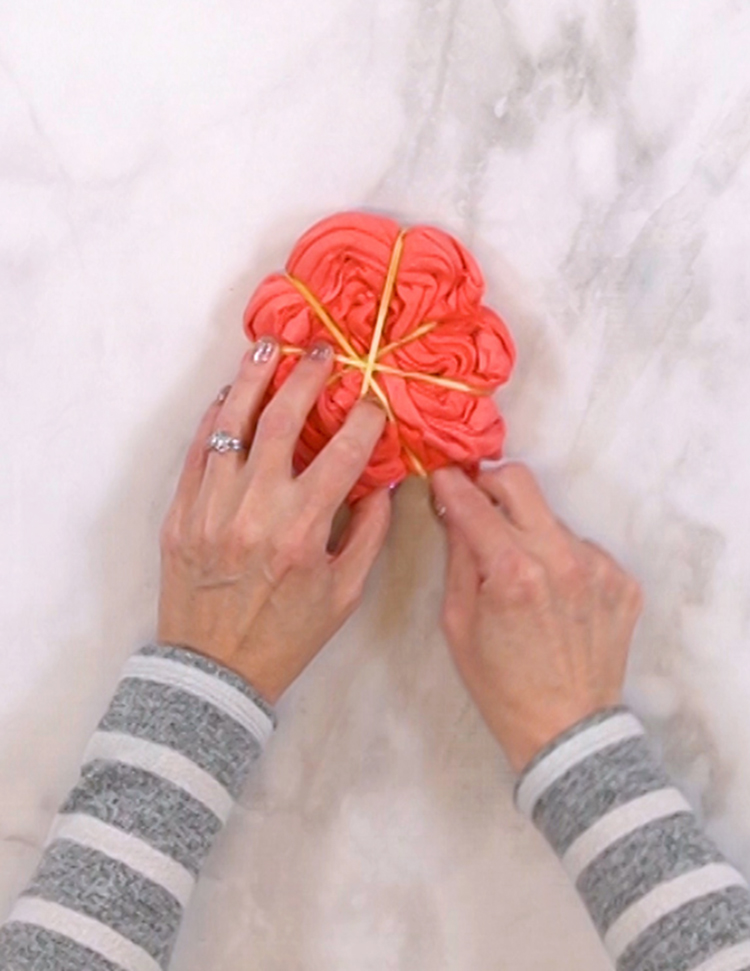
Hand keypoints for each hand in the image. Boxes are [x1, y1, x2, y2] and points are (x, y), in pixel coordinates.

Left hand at [157, 339, 390, 702]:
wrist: (214, 670)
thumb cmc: (286, 635)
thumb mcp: (344, 594)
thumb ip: (368, 534)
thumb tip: (383, 483)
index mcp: (302, 532)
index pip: (342, 455)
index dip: (364, 420)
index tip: (374, 401)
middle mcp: (254, 512)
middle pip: (281, 423)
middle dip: (306, 378)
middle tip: (323, 352)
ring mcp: (211, 509)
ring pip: (231, 425)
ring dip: (253, 379)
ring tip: (269, 346)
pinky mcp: (180, 515)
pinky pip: (197, 453)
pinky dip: (214, 418)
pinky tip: (228, 394)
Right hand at [431, 464, 642, 772]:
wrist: (566, 729)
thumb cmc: (502, 684)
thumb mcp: (458, 622)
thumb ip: (458, 558)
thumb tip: (455, 512)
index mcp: (512, 572)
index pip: (474, 502)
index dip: (451, 483)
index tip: (442, 476)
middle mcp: (559, 559)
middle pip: (520, 482)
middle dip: (490, 484)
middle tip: (478, 504)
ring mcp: (597, 567)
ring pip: (551, 518)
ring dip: (529, 531)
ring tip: (523, 575)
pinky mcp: (622, 580)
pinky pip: (581, 547)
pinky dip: (561, 559)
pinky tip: (555, 596)